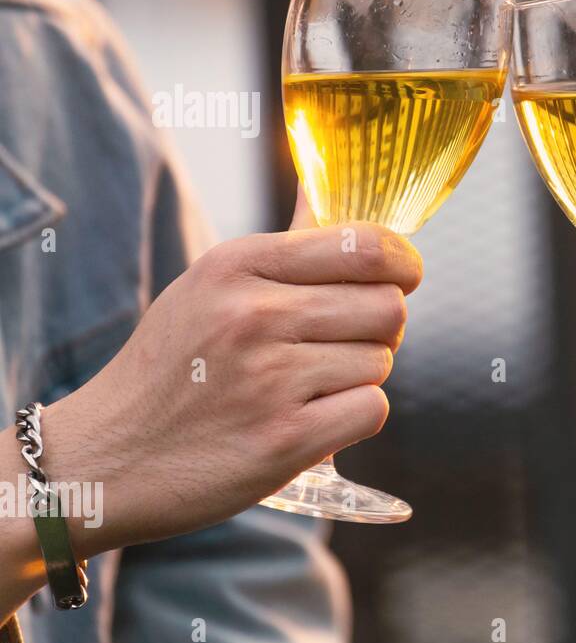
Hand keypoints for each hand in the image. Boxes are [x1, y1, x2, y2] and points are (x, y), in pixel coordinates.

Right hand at [40, 191, 421, 557]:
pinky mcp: (284, 440)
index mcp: (237, 266)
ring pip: (382, 361)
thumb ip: (284, 247)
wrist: (104, 457)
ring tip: (308, 388)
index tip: (403, 275)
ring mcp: (269, 379)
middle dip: (379, 328)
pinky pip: (372, 410)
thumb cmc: (171, 367)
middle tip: (342, 346)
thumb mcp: (211, 286)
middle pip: (388, 307)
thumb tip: (324, 184)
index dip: (401, 262)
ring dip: (359, 377)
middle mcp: (253, 315)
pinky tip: (313, 420)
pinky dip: (353, 418)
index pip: (363, 245)